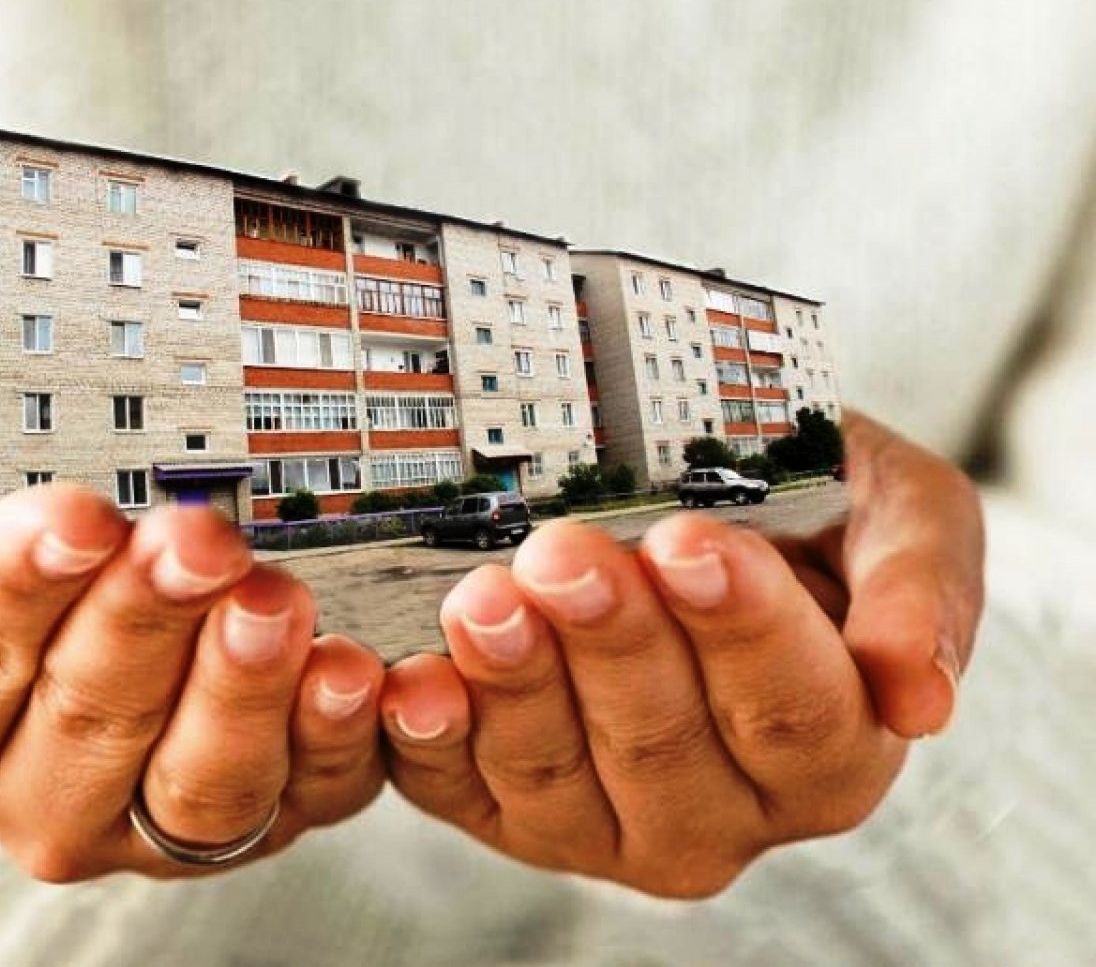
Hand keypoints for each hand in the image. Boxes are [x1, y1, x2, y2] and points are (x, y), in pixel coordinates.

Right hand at [0, 391, 385, 880]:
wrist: (73, 514)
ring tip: (273, 599)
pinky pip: (301, 796)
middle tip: (200, 537)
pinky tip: (349, 671)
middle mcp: (28, 791)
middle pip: (87, 717)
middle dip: (147, 618)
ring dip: (241, 688)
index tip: (79, 517)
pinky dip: (332, 739)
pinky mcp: (255, 814)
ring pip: (195, 782)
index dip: (23, 584)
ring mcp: (144, 817)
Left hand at [379, 412, 982, 896]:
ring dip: (516, 683)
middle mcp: (720, 813)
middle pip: (664, 745)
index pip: (794, 713)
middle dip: (612, 643)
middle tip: (566, 552)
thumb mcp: (901, 515)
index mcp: (829, 752)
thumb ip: (922, 593)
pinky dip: (428, 741)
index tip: (691, 543)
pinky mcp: (505, 810)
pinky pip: (458, 792)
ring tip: (486, 597)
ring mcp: (604, 823)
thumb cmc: (810, 513)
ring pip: (556, 772)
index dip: (742, 630)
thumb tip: (922, 700)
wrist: (702, 514)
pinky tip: (413, 683)